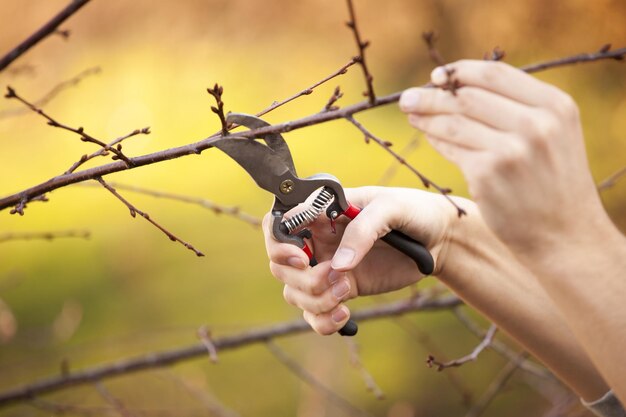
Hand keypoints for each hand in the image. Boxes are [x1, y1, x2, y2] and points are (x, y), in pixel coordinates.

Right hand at [263, 186, 464, 333]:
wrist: (438, 240)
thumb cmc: (413, 212)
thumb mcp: (391, 208)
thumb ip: (363, 230)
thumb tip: (338, 265)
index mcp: (322, 212)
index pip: (279, 224)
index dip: (278, 244)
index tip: (300, 258)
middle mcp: (318, 240)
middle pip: (281, 265)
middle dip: (301, 278)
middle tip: (334, 276)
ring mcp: (327, 266)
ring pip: (295, 293)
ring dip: (315, 299)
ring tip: (345, 294)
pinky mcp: (341, 290)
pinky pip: (315, 313)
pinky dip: (323, 321)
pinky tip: (345, 315)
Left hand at [399, 60, 605, 256]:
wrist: (565, 235)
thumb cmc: (553, 183)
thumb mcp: (554, 134)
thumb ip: (517, 108)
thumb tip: (458, 86)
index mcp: (555, 105)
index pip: (495, 73)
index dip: (459, 71)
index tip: (437, 76)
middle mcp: (536, 123)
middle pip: (468, 96)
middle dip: (432, 95)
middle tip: (408, 98)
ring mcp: (511, 150)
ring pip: (454, 122)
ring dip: (426, 117)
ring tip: (412, 115)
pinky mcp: (487, 174)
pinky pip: (451, 148)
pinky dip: (436, 141)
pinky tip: (429, 137)